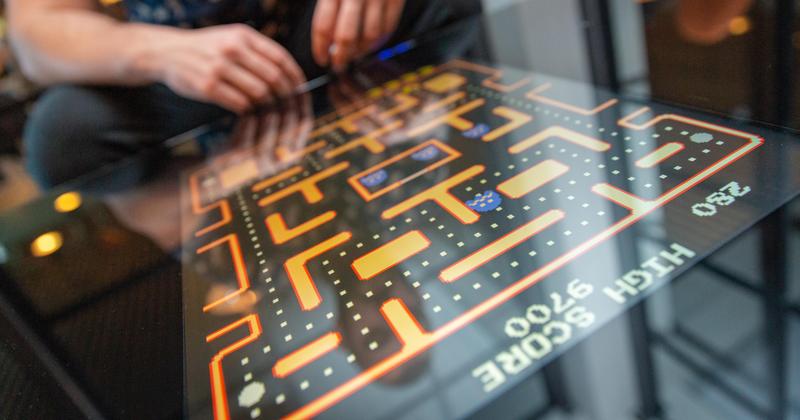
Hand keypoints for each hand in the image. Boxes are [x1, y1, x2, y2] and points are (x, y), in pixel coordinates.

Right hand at [153, 24, 305, 112]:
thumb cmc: (206, 48)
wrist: (167, 52)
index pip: (280, 58)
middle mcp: (232, 49)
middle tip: (286, 103)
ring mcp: (219, 68)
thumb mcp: (231, 37)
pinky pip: (240, 104)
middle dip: (284, 94)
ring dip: (266, 103)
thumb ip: (257, 51)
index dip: (295, 76)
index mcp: (242, 35)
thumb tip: (289, 74)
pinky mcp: (207, 87)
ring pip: (259, 93)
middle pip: (273, 77)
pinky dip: (248, 109)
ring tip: (265, 106)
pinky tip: (246, 109)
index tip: (300, 88)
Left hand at [312, 0, 405, 70]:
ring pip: (370, 36)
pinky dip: (380, 40)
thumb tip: (324, 36)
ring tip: (356, 53)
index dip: (320, 48)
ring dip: (362, 51)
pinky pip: (389, 27)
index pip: (323, 26)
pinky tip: (372, 42)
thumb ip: (326, 2)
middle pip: (346, 37)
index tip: (321, 60)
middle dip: (341, 57)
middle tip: (338, 66)